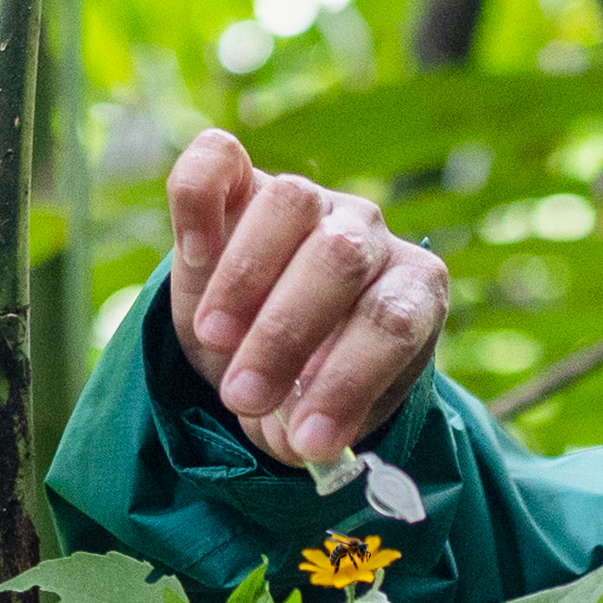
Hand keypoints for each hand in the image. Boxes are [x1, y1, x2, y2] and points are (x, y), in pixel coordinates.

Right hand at [164, 128, 450, 469]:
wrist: (260, 344)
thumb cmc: (304, 384)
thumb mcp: (316, 415)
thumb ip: (311, 424)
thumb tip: (298, 438)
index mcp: (411, 292)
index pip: (392, 323)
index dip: (348, 383)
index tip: (305, 443)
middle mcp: (369, 235)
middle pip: (341, 259)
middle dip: (285, 336)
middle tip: (241, 396)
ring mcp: (310, 199)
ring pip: (291, 204)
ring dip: (245, 278)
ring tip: (213, 338)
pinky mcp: (243, 180)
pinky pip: (221, 158)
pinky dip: (201, 200)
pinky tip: (192, 253)